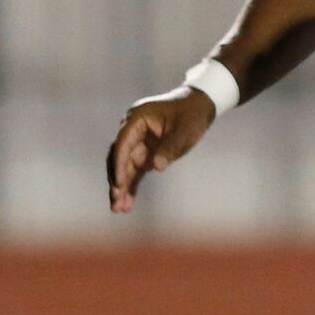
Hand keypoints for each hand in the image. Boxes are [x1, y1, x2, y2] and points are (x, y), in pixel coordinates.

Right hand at [105, 89, 217, 213]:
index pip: (122, 144)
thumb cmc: (191, 114)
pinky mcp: (145, 151)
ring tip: (119, 209)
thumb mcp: (184, 131)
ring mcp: (138, 141)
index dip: (118, 165)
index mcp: (137, 118)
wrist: (199, 105)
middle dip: (117, 181)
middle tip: (115, 203)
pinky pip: (135, 170)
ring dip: (122, 186)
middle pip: (118, 157)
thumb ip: (170, 148)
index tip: (118, 185)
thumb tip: (155, 167)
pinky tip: (128, 203)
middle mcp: (132, 129)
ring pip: (125, 166)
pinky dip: (132, 184)